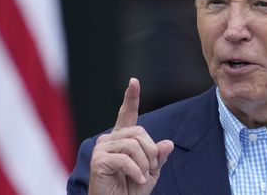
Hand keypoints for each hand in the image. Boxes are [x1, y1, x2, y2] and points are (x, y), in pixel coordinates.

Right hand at [88, 78, 173, 194]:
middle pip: (139, 133)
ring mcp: (101, 148)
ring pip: (134, 145)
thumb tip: (168, 143)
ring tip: (141, 177)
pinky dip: (136, 171)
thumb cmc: (131, 190)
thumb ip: (158, 156)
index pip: (127, 114)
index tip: (134, 82)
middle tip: (148, 170)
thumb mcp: (151, 172)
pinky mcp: (98, 160)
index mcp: (122, 139)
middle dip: (150, 152)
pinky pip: (125, 159)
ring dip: (144, 164)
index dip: (131, 98)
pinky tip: (138, 180)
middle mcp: (109, 139)